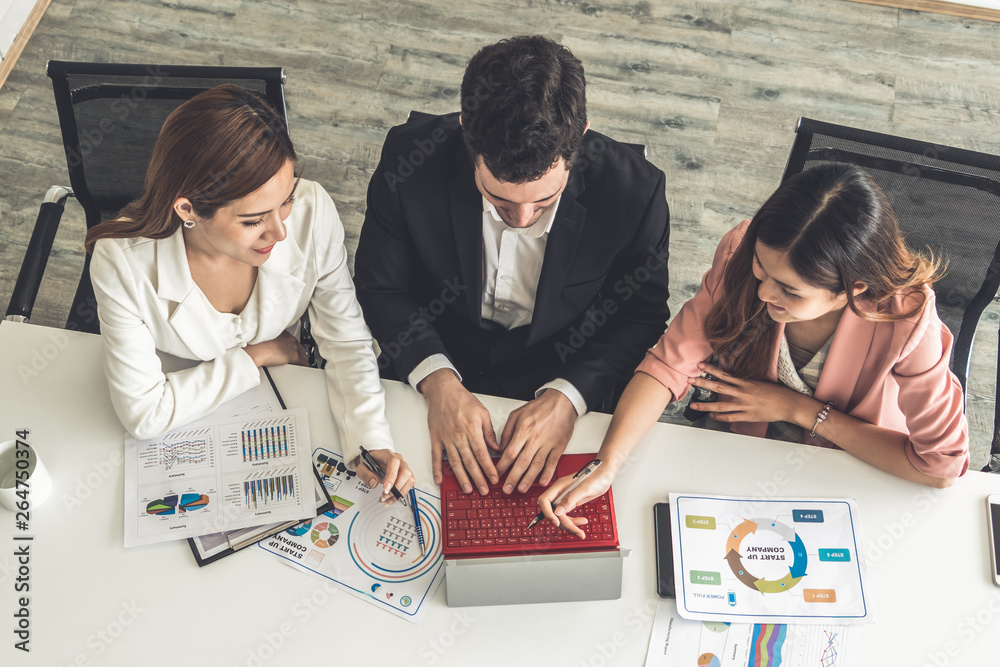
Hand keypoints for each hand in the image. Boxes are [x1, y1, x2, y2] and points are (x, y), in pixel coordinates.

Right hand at [244, 331, 308, 367]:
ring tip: (299, 365)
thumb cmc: (257, 345)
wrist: (256, 350)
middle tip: (298, 360)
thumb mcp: (267, 339)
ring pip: (303, 355)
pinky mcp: (294, 356)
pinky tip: (301, 368)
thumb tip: (272, 347)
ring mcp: (293, 347)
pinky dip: (303, 366)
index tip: (293, 352)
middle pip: (300, 348)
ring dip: (302, 360)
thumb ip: (273, 342)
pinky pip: (303, 362)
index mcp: (284, 334)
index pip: (294, 341)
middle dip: (299, 354)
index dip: (294, 348)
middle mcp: (290, 339)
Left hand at [357, 448, 414, 504]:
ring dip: (399, 493)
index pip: (394, 462)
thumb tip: (374, 483)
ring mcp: (403, 467)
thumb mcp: (361, 467)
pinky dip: (400, 495)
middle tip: (385, 495)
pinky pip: (408, 486)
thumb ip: (365, 474)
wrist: (373, 462)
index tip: (386, 488)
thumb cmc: (369, 463)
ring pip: (410, 480)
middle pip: (405, 472)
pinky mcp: (406, 476)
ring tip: (387, 499)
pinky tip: (391, 498)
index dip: (392, 476)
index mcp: (387, 454)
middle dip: (396, 488)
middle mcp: (398, 459)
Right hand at [420, 369, 499, 494]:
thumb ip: (489, 432)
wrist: (443, 391)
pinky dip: (436, 469)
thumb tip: (498, 448)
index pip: (482, 454)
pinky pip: (436, 457)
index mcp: (472, 429)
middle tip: (484, 490)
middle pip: (470, 461)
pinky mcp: (436, 439)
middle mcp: (459, 436)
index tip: (494, 479)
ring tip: (468, 489)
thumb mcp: (482, 413)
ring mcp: (446, 439)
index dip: (488, 468)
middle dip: (478, 478)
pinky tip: (439, 480)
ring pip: (455, 462)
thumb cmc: (463, 400)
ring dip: (461, 478)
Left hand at [496, 389, 576, 493]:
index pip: (510, 452)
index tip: (496, 475)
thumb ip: (507, 432)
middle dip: (513, 478)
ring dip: (528, 479)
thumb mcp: (517, 414)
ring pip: (537, 465)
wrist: (561, 402)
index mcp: (523, 430)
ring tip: (521, 489)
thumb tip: (501, 449)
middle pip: (522, 462)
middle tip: (506, 489)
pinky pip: (552, 462)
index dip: (502, 466)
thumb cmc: (539, 407)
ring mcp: (548, 443)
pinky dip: (548, 473)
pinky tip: (542, 482)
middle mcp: (535, 438)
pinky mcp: (559, 446)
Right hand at [536, 466, 615, 538]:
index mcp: (559, 486)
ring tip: (581, 531)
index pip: (545, 501)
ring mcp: (566, 498)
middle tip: (576, 531)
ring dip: (570, 525)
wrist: (605, 474)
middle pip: (554, 512)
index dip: (548, 513)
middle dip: (564, 523)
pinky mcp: (572, 503)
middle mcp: (560, 493)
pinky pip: (568, 516)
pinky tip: (583, 521)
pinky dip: (574, 522)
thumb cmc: (596, 476)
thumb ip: (570, 499)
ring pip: (561, 517)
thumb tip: (558, 512)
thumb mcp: (584, 488)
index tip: (556, 522)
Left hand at [687, 363, 808, 423]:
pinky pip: (729, 417)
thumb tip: (731, 380)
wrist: (788, 404)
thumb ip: (744, 383)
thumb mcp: (758, 383)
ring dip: (705, 405)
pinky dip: (719, 417)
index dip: (711, 370)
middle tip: (690, 379)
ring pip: (720, 406)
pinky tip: (711, 415)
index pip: (724, 375)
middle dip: (702, 383)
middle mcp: (743, 393)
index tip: (700, 366)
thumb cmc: (775, 392)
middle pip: (718, 388)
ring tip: (693, 404)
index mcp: (745, 383)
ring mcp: (744, 406)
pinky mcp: (747, 416)